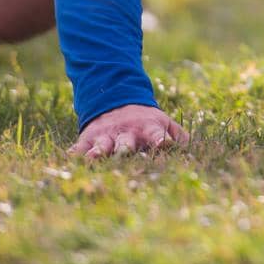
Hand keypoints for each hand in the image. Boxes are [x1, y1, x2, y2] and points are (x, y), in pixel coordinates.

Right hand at [68, 104, 189, 159]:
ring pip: (101, 147)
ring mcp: (106, 136)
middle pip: (126, 144)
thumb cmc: (147, 121)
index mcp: (149, 130)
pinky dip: (72, 157)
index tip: (163, 144)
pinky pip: (78, 149)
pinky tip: (66, 162)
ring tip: (93, 158)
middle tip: (124, 154)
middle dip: (125, 150)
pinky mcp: (87, 139)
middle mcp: (126, 133)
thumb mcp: (166, 123)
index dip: (161, 141)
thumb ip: (180, 137)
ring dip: (97, 153)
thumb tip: (197, 153)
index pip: (157, 136)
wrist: (116, 100)